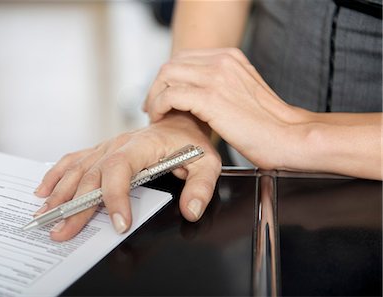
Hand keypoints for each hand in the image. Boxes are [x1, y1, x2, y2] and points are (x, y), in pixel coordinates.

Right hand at [34, 112, 220, 240]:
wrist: (179, 120)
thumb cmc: (191, 142)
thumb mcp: (206, 162)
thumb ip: (201, 186)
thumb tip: (191, 210)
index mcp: (142, 146)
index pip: (120, 170)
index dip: (115, 197)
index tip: (118, 224)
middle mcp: (118, 144)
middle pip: (91, 176)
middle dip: (76, 206)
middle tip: (63, 231)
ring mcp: (106, 146)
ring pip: (77, 170)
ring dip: (60, 194)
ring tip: (45, 217)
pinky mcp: (101, 150)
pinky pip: (73, 160)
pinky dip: (56, 175)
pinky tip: (44, 190)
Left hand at [144, 48, 306, 169]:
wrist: (288, 136)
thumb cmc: (267, 124)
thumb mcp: (242, 92)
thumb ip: (221, 85)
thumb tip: (196, 94)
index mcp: (230, 57)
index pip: (184, 58)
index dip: (168, 78)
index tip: (162, 96)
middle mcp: (222, 61)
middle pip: (172, 64)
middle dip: (157, 86)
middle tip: (153, 107)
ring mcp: (217, 77)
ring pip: (167, 75)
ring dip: (155, 96)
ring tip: (156, 114)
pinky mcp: (211, 98)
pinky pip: (170, 95)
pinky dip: (159, 106)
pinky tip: (162, 119)